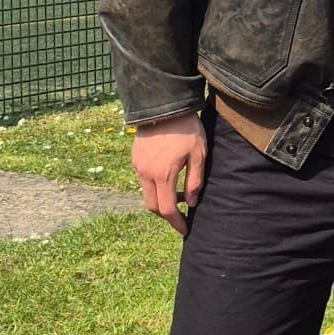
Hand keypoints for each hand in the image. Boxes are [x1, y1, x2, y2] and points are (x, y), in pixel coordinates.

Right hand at [131, 111, 206, 236]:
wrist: (163, 105)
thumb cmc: (186, 129)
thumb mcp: (198, 154)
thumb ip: (195, 181)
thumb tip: (192, 203)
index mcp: (162, 175)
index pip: (167, 209)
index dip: (176, 222)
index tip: (185, 229)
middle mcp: (146, 173)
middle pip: (152, 206)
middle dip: (166, 215)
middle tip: (181, 215)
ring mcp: (138, 165)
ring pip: (146, 193)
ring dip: (160, 199)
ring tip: (179, 193)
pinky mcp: (135, 157)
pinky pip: (143, 180)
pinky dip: (154, 186)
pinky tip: (168, 178)